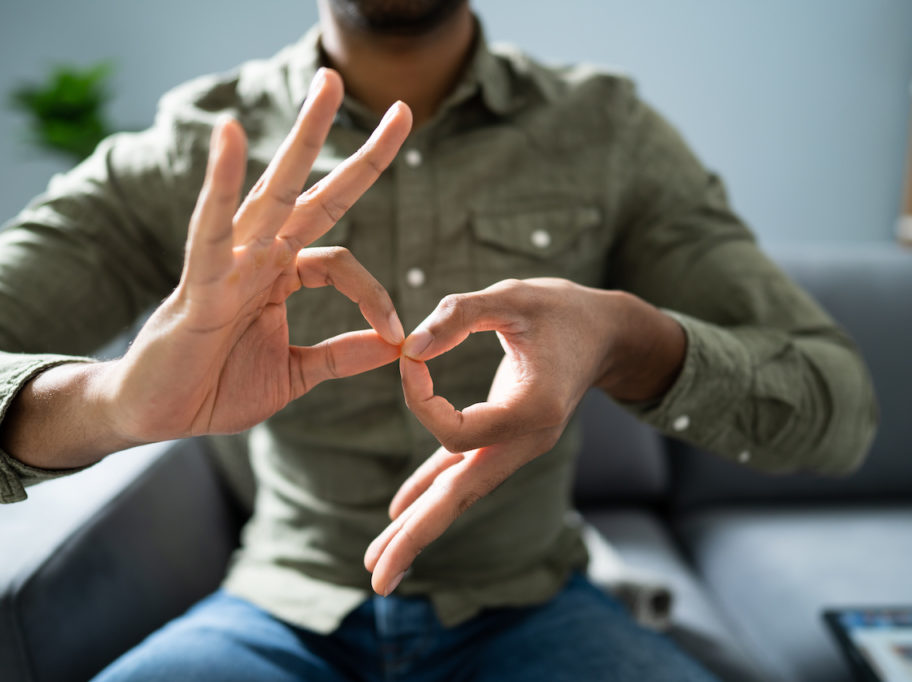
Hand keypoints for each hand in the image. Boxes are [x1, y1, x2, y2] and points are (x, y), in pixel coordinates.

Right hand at [2, 69, 412, 466]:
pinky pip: (210, 230)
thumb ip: (342, 356)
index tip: (396, 333)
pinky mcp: (197, 287)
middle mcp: (256, 258)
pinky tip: (227, 136)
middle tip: (400, 108)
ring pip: (270, 192)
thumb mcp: (295, 373)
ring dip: (302, 138)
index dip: (375, 294)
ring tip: (328, 84)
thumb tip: (395, 346)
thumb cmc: (214, 388)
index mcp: (278, 276)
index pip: (341, 260)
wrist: (156, 415)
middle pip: (310, 192)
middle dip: (353, 151)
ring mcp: (227, 265)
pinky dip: (219, 185)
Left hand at [363, 278, 684, 594]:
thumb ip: (460, 314)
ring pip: (459, 496)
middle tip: (377, 582)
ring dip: (418, 529)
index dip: (419, 398)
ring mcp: (515, 447)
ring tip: (379, 566)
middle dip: (417, 539)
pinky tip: (400, 515)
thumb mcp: (513, 298)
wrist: (608, 333)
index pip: (455, 431)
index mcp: (532, 412)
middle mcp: (524, 441)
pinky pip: (461, 474)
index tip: (409, 354)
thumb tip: (409, 348)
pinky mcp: (504, 440)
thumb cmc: (563, 310)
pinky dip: (430, 493)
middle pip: (461, 500)